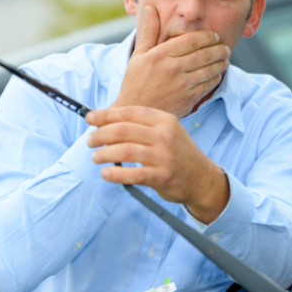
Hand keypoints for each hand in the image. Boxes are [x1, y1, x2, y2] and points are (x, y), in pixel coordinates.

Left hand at [86, 106, 229, 223]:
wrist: (201, 178)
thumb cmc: (177, 153)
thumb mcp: (167, 131)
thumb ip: (142, 126)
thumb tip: (105, 123)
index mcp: (164, 120)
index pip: (130, 113)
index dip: (106, 115)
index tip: (90, 119)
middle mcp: (164, 136)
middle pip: (123, 130)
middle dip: (101, 135)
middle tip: (90, 141)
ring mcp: (164, 157)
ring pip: (125, 151)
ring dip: (104, 154)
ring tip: (96, 157)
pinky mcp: (161, 177)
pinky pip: (133, 174)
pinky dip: (115, 174)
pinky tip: (105, 173)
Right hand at [112, 5, 230, 117]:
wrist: (136, 112)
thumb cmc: (135, 83)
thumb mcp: (138, 55)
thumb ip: (149, 31)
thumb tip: (150, 9)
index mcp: (160, 55)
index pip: (191, 40)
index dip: (207, 36)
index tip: (214, 35)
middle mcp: (173, 68)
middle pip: (204, 54)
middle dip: (219, 48)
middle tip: (225, 46)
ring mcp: (182, 85)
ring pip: (209, 69)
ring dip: (221, 62)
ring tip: (226, 58)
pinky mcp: (189, 99)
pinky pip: (208, 85)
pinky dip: (216, 78)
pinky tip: (218, 74)